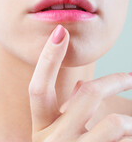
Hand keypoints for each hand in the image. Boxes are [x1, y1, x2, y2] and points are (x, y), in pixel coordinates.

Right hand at [28, 25, 131, 141]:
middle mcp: (52, 140)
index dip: (48, 58)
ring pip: (113, 122)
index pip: (38, 88)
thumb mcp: (59, 131)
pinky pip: (124, 140)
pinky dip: (131, 135)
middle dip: (115, 80)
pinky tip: (129, 137)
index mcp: (41, 125)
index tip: (60, 31)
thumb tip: (82, 84)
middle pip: (87, 94)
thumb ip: (68, 107)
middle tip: (131, 77)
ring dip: (130, 121)